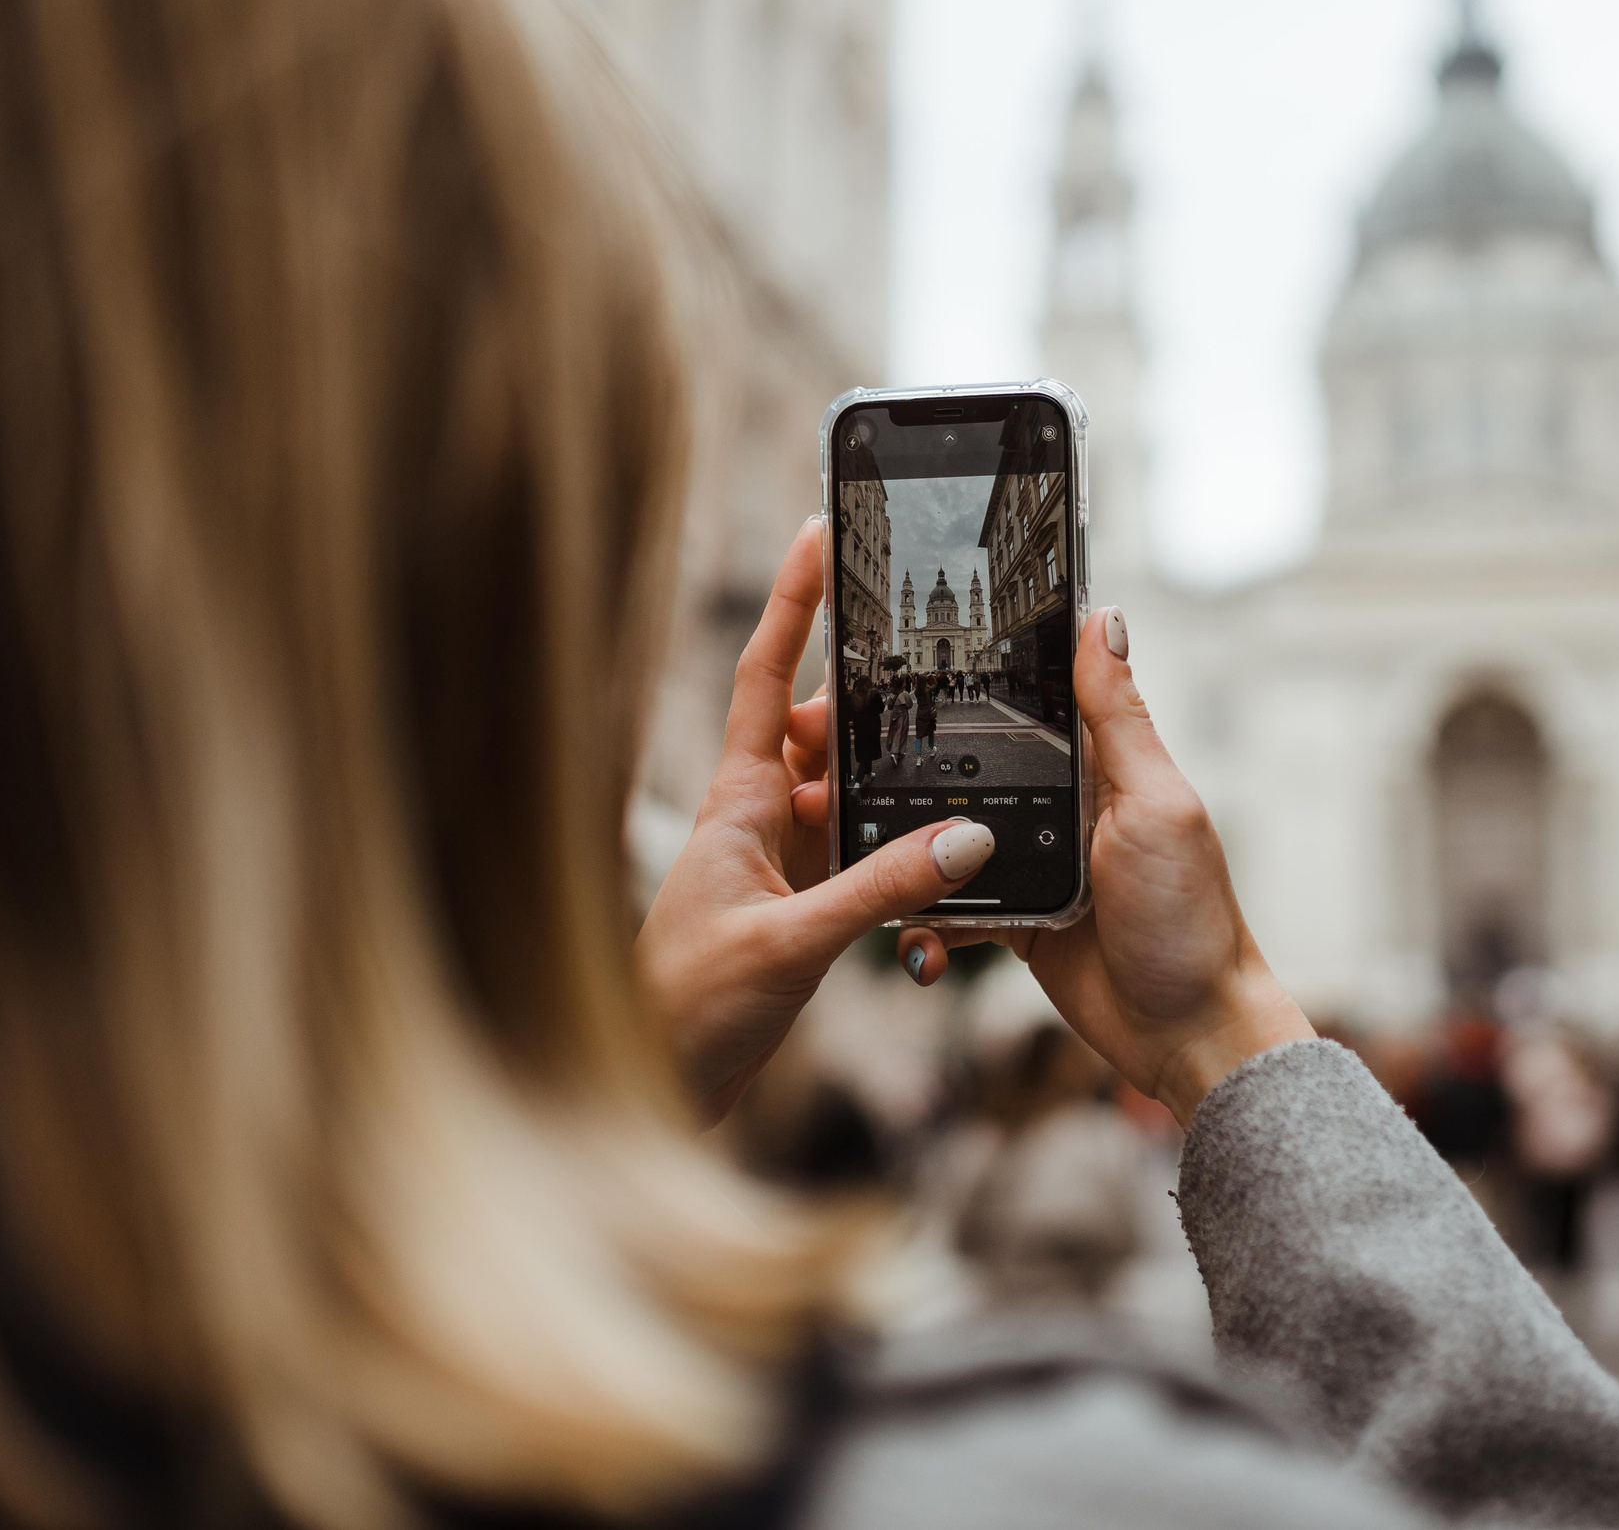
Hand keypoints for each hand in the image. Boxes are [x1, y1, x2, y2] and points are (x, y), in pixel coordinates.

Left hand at [638, 517, 996, 1117]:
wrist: (654, 1086)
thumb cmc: (688, 1008)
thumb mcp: (794, 942)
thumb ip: (881, 889)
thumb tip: (965, 838)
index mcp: (738, 801)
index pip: (767, 676)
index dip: (793, 602)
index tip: (819, 533)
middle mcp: (757, 818)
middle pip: (824, 727)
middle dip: (878, 696)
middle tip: (936, 659)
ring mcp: (778, 861)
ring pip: (847, 791)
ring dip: (894, 780)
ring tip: (955, 759)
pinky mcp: (798, 906)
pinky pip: (859, 852)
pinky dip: (898, 847)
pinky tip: (938, 858)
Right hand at [898, 607, 1312, 1124]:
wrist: (1186, 1033)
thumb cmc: (1190, 917)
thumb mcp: (1155, 804)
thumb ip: (1120, 719)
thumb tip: (1101, 618)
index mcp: (1096, 765)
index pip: (1023, 701)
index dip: (966, 680)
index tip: (895, 662)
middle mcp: (1059, 807)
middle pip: (964, 768)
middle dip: (902, 768)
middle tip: (836, 765)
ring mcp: (1031, 864)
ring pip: (943, 840)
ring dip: (900, 849)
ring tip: (852, 847)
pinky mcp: (1013, 918)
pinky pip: (948, 907)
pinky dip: (924, 919)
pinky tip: (911, 931)